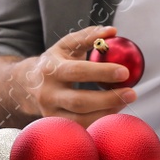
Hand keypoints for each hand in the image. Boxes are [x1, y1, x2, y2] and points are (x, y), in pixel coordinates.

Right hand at [10, 25, 136, 127]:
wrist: (28, 85)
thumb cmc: (55, 62)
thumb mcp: (66, 45)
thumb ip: (89, 36)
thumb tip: (113, 31)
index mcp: (50, 69)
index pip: (78, 71)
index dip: (102, 72)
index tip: (125, 72)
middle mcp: (47, 93)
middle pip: (80, 101)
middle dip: (108, 99)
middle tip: (132, 93)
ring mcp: (50, 113)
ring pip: (81, 120)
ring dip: (107, 112)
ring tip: (125, 101)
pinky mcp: (56, 125)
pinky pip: (81, 128)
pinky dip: (99, 122)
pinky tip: (113, 112)